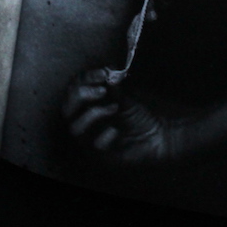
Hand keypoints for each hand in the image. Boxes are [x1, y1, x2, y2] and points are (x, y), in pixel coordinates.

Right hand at [62, 68, 181, 165]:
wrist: (160, 134)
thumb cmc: (141, 113)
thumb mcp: (126, 95)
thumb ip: (113, 85)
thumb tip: (106, 71)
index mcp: (87, 106)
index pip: (72, 90)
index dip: (84, 79)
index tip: (103, 72)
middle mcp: (85, 123)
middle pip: (66, 110)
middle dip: (80, 96)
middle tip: (102, 90)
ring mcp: (92, 140)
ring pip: (74, 129)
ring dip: (91, 114)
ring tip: (114, 107)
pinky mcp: (103, 155)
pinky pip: (94, 147)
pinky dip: (103, 136)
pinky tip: (116, 130)